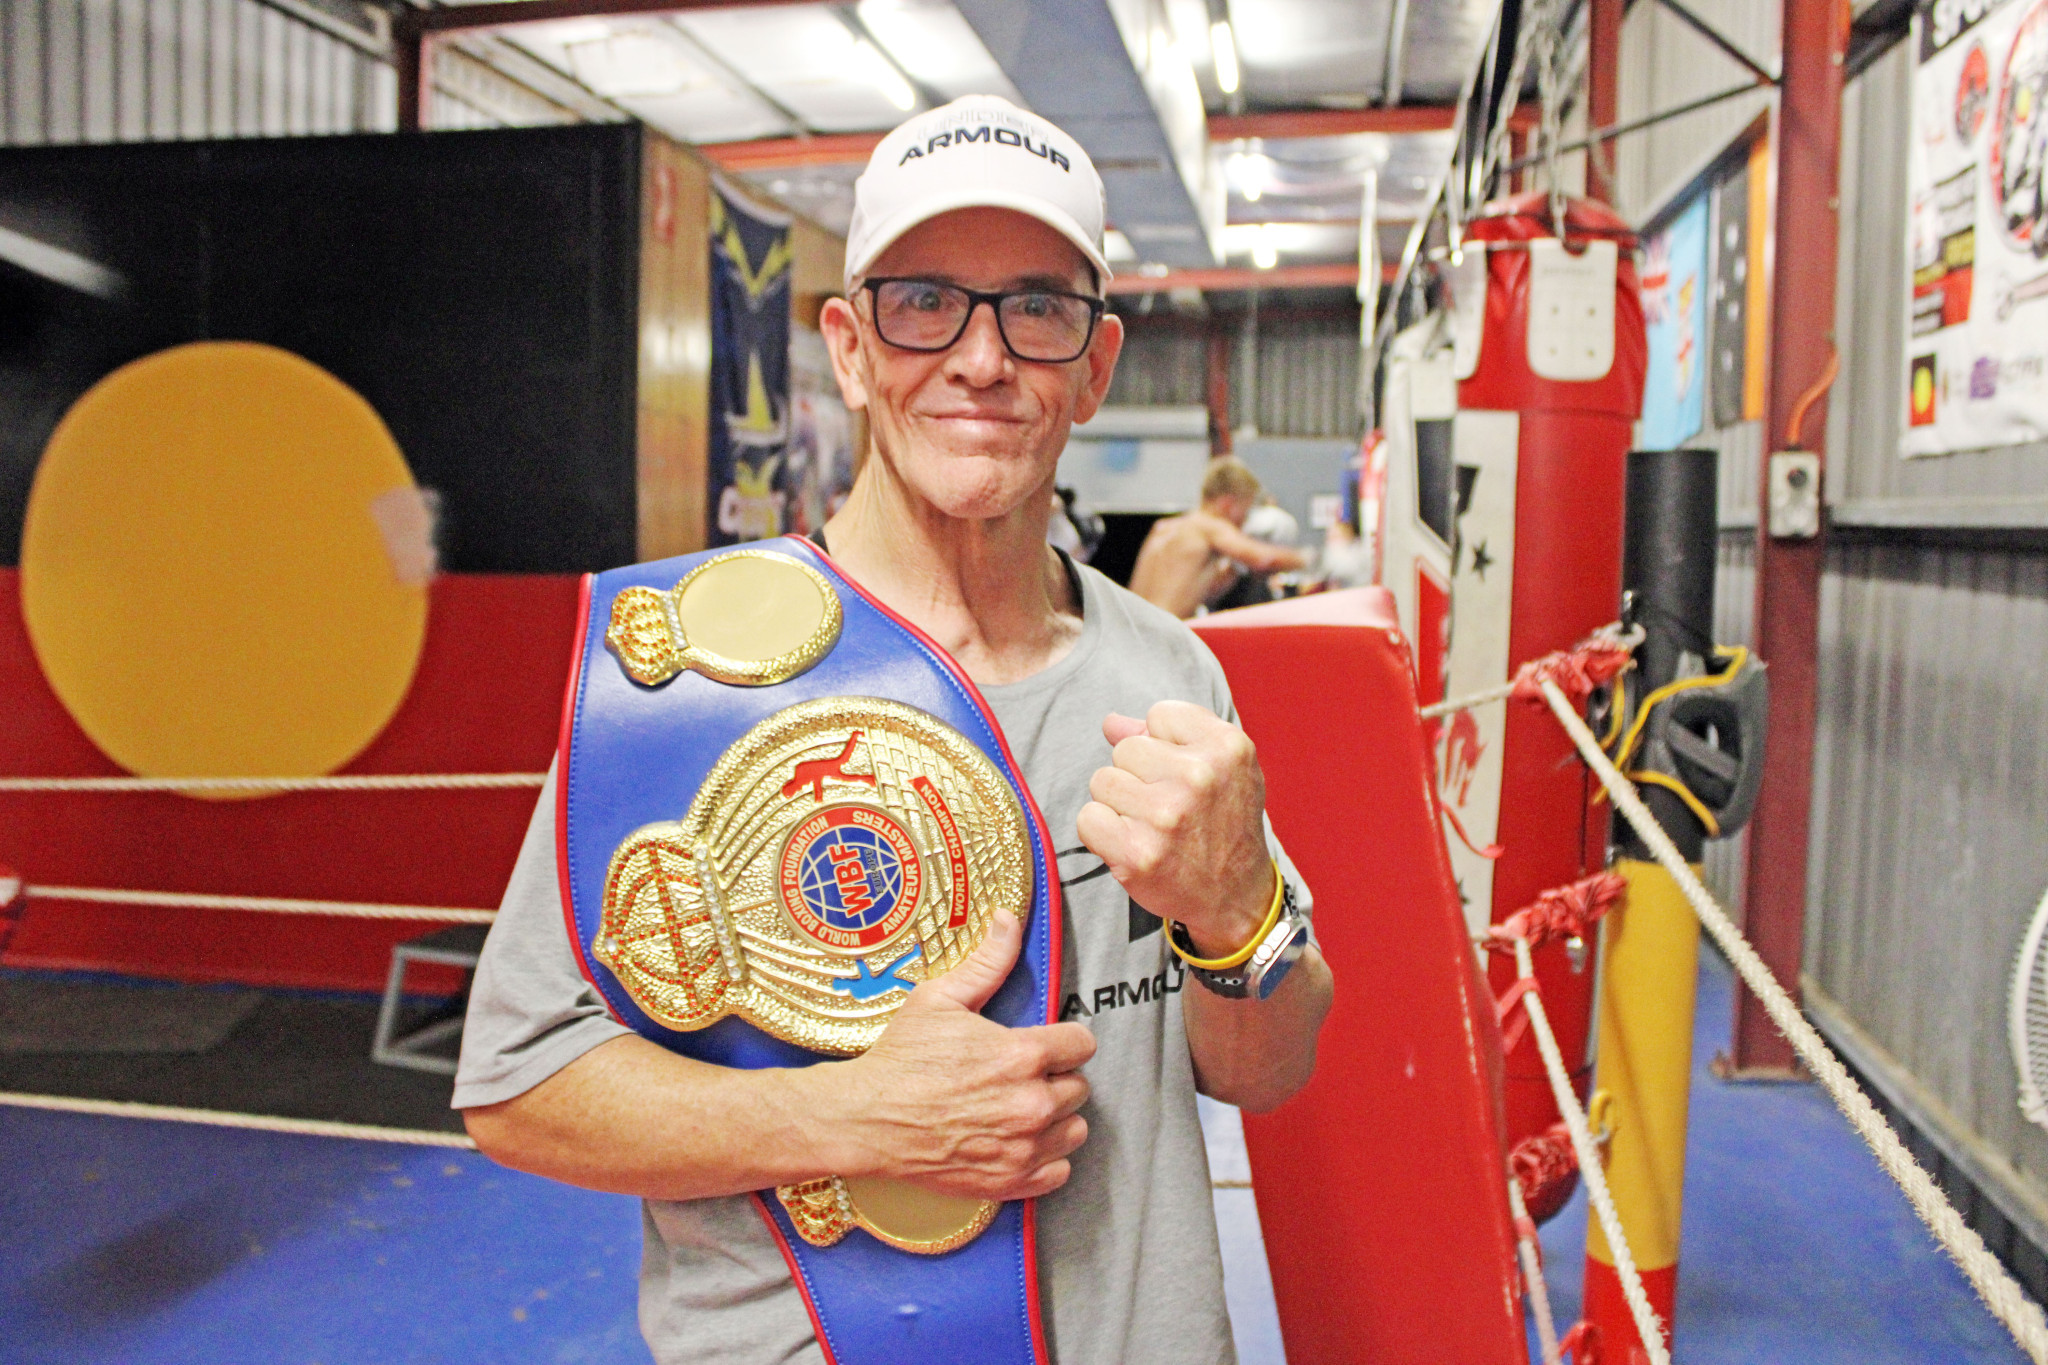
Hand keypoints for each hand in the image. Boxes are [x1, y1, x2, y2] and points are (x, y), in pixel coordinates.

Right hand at [816, 910, 1095, 1200]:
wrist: (866, 1119)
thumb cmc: (901, 1058)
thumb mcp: (939, 999)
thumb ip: (987, 961)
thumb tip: (1010, 919)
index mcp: (1022, 1055)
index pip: (1082, 1044)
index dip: (1063, 1040)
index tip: (1045, 1044)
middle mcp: (1032, 1104)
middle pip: (1079, 1087)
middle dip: (1056, 1078)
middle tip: (1023, 1076)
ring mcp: (1023, 1148)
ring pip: (1074, 1130)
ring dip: (1056, 1119)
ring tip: (1024, 1108)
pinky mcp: (1010, 1180)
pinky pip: (1058, 1172)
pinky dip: (1045, 1159)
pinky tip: (1019, 1142)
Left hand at [1076, 701, 1275, 958]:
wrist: (1236, 895)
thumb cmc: (1224, 822)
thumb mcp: (1221, 766)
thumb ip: (1171, 734)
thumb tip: (1111, 723)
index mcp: (1226, 747)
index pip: (1159, 715)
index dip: (1164, 745)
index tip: (1183, 774)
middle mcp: (1199, 776)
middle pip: (1125, 749)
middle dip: (1138, 775)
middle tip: (1168, 807)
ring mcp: (1166, 816)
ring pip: (1102, 780)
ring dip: (1119, 803)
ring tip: (1151, 825)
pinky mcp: (1138, 853)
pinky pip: (1088, 817)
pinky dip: (1101, 831)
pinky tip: (1130, 843)